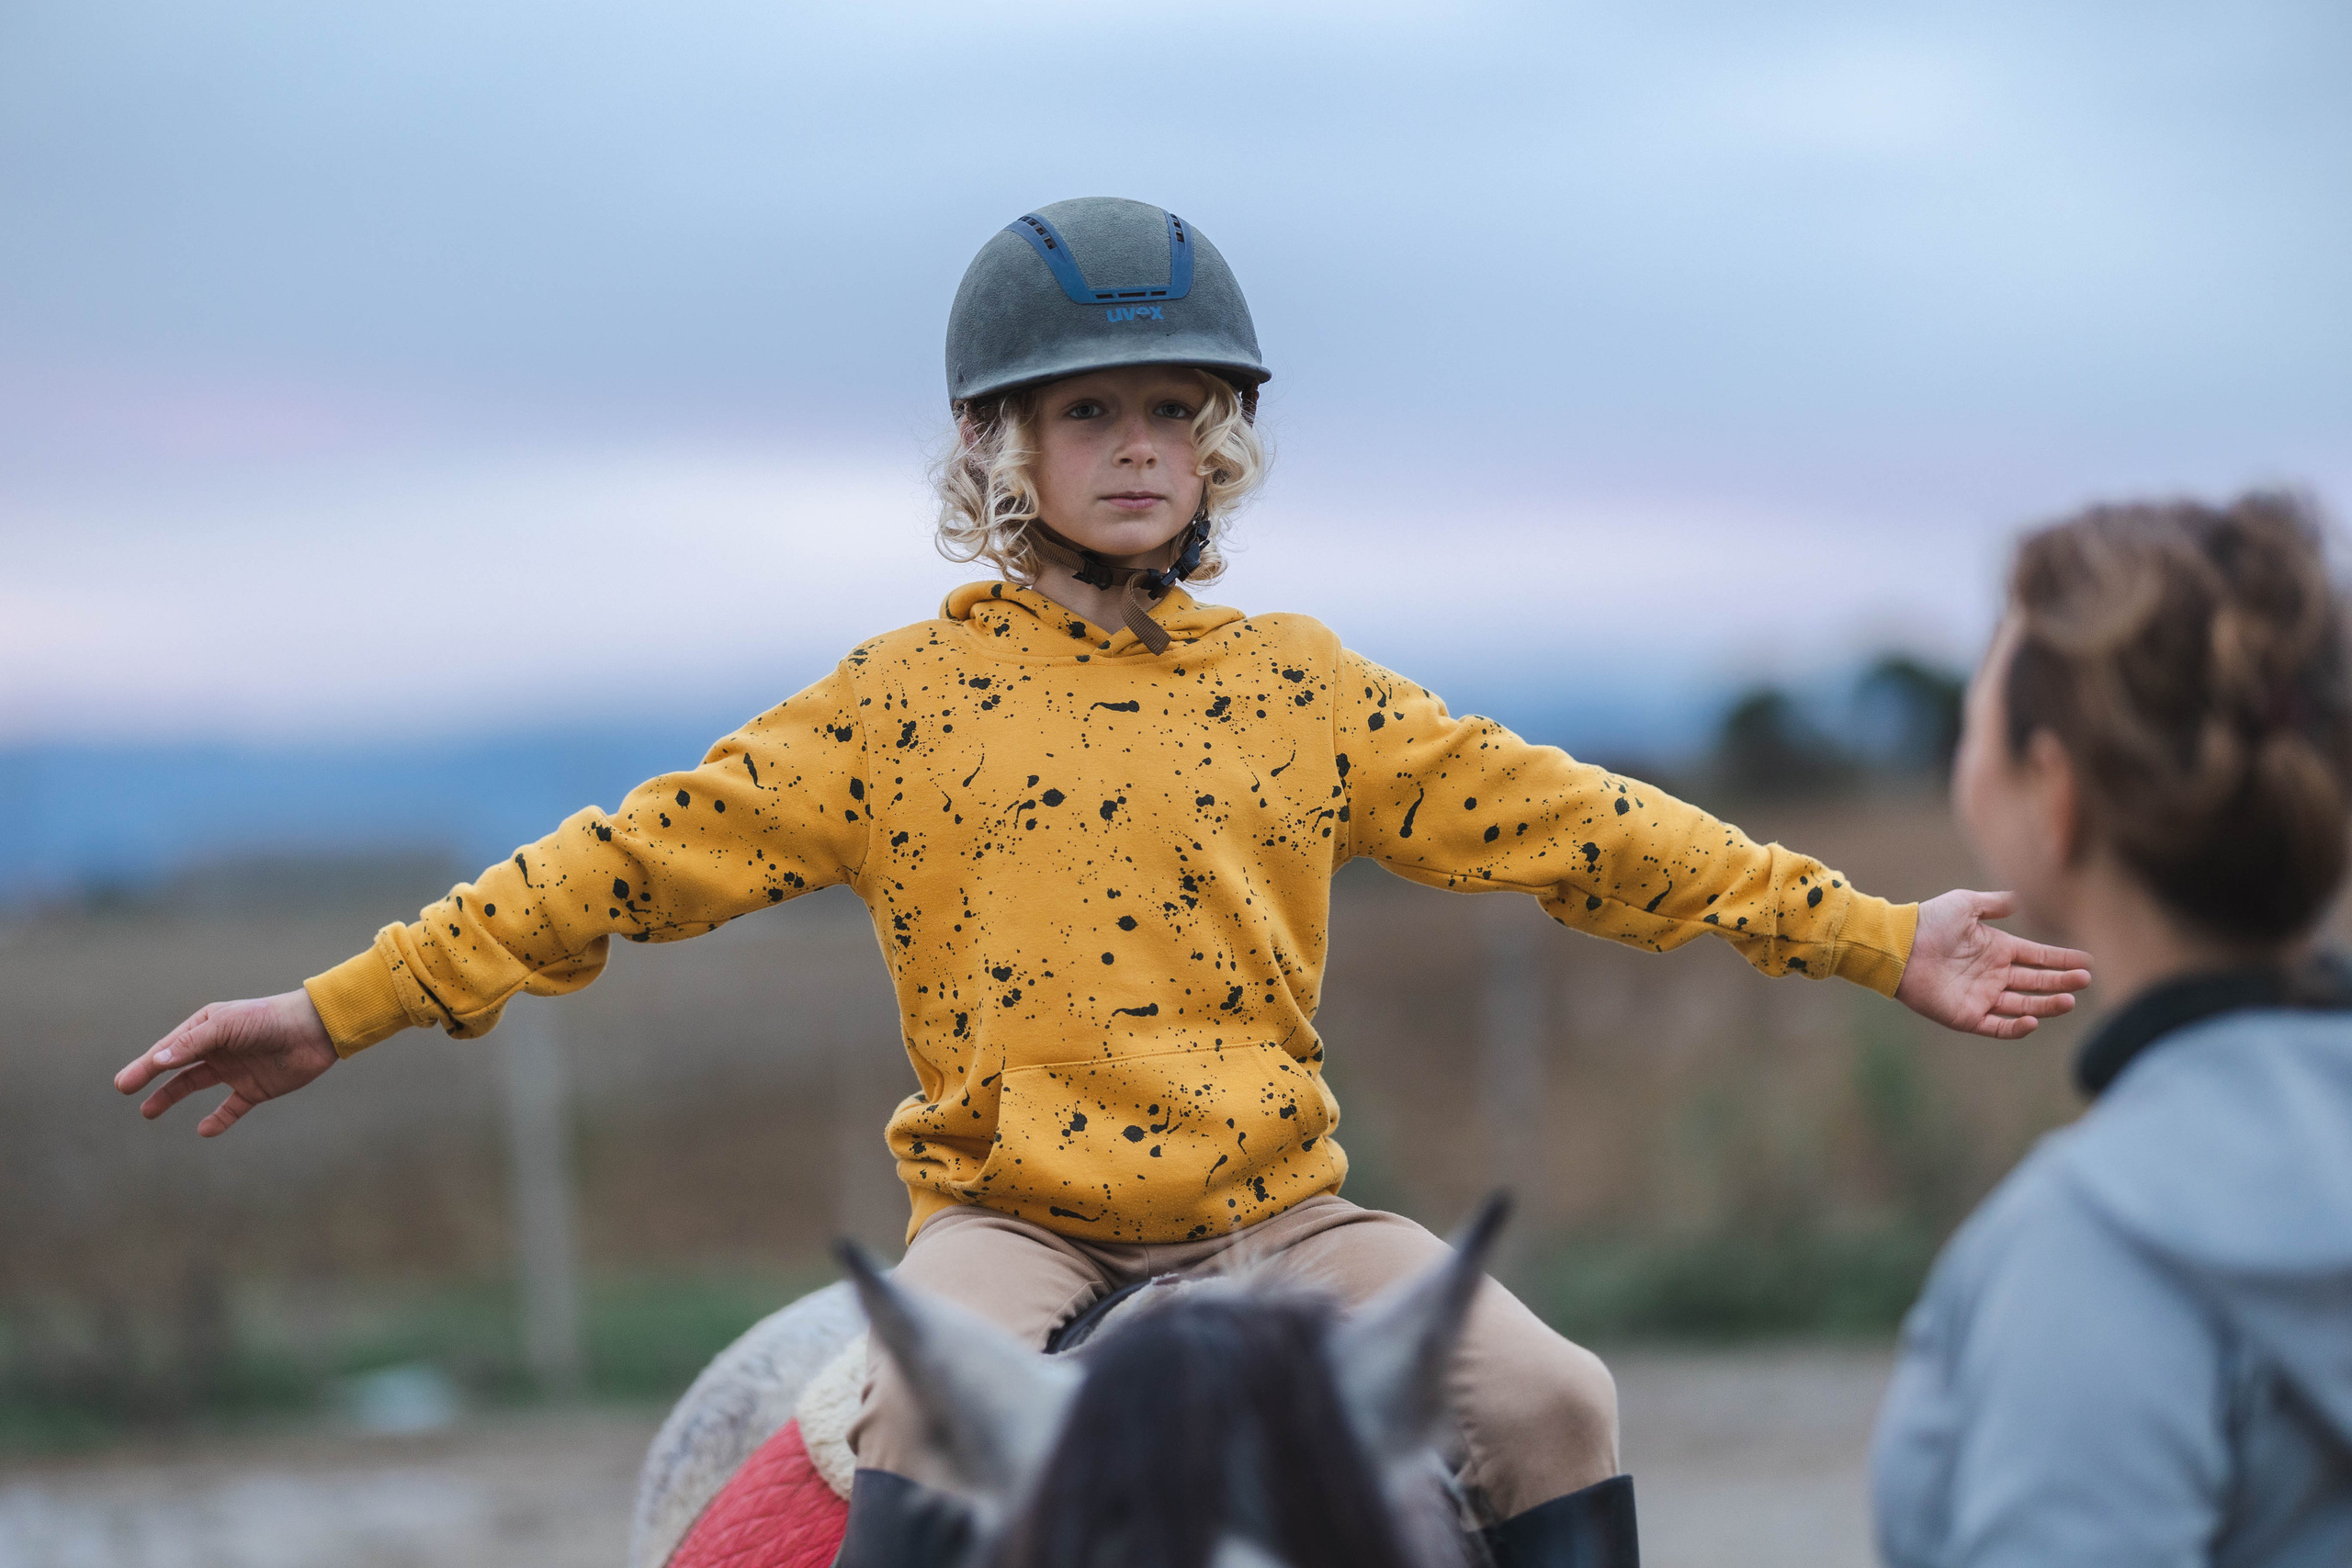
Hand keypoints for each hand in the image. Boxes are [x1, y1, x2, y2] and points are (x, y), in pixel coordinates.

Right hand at [114, 990, 338, 1135]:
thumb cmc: (270, 1019)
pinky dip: (218, 1120)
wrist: (316, 1030)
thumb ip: (193, 1043)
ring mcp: (236, 1069)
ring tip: (148, 1112)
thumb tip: (158, 1059)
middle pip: (177, 1068)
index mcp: (209, 1027)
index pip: (170, 1048)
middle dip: (151, 1079)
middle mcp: (219, 1048)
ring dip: (172, 1097)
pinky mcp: (256, 1088)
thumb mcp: (228, 1025)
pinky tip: (204, 1130)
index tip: (123, 1083)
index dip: (146, 1064)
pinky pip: (231, 1108)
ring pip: (196, 1085)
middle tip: (126, 1091)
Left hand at [1895, 890, 2092, 1039]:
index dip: (2061, 959)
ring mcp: (1981, 996)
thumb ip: (1994, 903)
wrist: (1899, 946)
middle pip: (2036, 982)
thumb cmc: (1929, 922)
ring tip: (2069, 1000)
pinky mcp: (1966, 1016)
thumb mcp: (1965, 905)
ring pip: (2023, 1005)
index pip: (2037, 957)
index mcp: (1996, 949)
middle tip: (2085, 980)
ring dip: (2047, 1005)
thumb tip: (2019, 899)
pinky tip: (2034, 1020)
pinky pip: (1998, 1026)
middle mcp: (1993, 974)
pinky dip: (2017, 1027)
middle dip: (2062, 982)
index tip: (2087, 961)